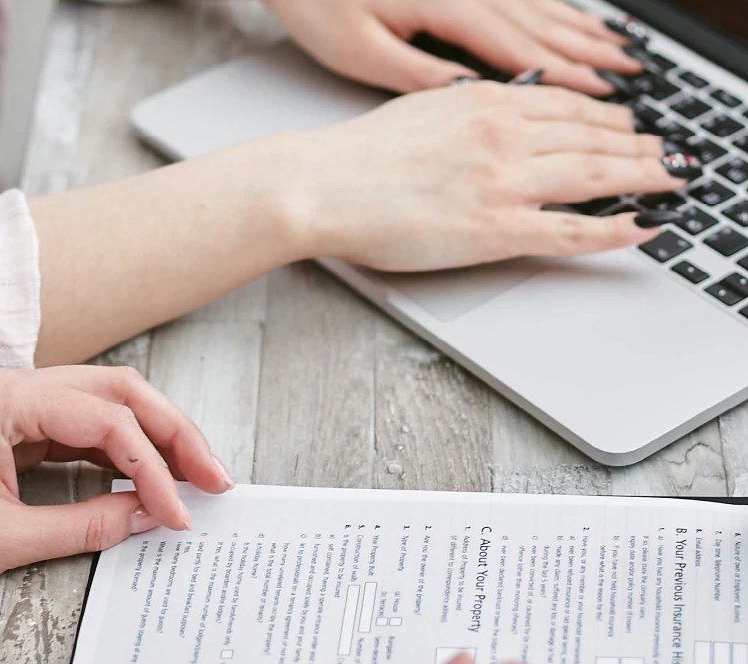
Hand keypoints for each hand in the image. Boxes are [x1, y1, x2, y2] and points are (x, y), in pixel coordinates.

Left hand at [0, 366, 232, 598]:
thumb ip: (84, 526)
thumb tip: (150, 516)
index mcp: (4, 401)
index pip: (107, 421)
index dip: (153, 467)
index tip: (178, 511)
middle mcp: (17, 389)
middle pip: (122, 392)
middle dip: (175, 434)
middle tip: (213, 476)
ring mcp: (21, 405)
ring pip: (112, 404)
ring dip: (159, 439)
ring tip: (195, 475)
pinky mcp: (24, 428)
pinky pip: (92, 429)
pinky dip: (130, 452)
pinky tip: (152, 475)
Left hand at [266, 0, 640, 94]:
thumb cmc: (319, 1)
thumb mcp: (361, 51)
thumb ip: (420, 74)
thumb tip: (469, 97)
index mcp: (447, 7)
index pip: (520, 50)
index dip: (566, 77)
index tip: (603, 96)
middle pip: (542, 23)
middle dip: (589, 52)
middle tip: (630, 73)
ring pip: (537, 5)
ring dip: (580, 29)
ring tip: (616, 48)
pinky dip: (550, 10)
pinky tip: (567, 20)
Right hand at [292, 82, 687, 271]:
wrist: (323, 184)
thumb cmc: (358, 157)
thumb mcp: (422, 111)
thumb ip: (468, 113)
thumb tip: (494, 114)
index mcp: (486, 105)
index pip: (569, 105)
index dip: (611, 116)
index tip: (632, 125)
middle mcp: (506, 136)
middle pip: (595, 137)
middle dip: (640, 146)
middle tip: (668, 156)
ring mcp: (505, 182)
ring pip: (595, 175)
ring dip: (641, 179)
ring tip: (669, 185)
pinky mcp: (494, 229)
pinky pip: (572, 229)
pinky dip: (614, 229)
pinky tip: (642, 227)